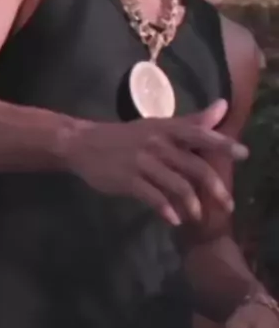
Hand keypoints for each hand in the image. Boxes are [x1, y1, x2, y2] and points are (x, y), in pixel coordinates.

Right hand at [66, 99, 247, 225]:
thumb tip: (223, 107)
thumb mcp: (159, 126)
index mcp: (166, 129)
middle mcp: (157, 144)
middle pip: (193, 166)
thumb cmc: (126, 137)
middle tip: (228, 204)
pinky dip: (166, 210)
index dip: (222, 144)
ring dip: (192, 203)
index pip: (199, 134)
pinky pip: (152, 197)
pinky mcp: (128, 180)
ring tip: (198, 216)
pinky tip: (174, 220)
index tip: (243, 155)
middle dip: (214, 187)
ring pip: (176, 184)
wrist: (84, 144)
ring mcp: (142, 162)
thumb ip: (192, 122)